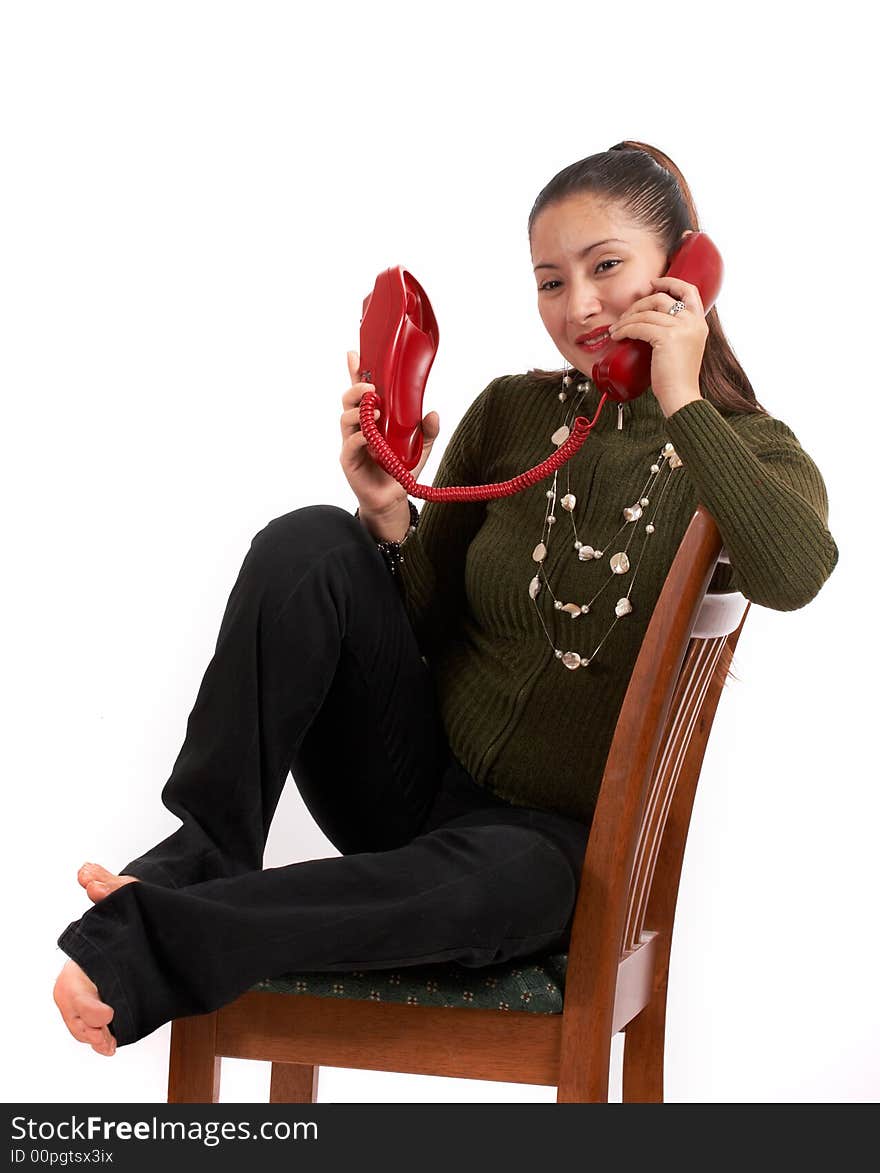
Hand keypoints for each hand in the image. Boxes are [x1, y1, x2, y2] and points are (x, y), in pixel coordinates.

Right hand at [339, 350, 440, 514]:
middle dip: (357, 388)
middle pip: (349, 400)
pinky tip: (369, 436)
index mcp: (375, 418)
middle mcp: (360, 427)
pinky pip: (350, 443)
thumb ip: (428, 431)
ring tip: (376, 411)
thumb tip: (434, 414)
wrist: (392, 499)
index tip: (355, 354)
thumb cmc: (399, 469)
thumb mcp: (421, 447)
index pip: (363, 392)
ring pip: (346, 418)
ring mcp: (352, 442)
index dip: (357, 372)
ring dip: (359, 411)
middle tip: (371, 388)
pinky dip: (359, 437)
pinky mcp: (349, 459)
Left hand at [608, 275, 707, 413]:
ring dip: (626, 319)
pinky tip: (617, 336)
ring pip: (647, 312)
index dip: (670, 282)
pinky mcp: (668, 337)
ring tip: (616, 329)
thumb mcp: (683, 348)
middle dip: (638, 304)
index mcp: (699, 323)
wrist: (681, 396)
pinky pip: (639, 326)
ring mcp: (682, 328)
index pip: (689, 290)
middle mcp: (693, 322)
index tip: (653, 283)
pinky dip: (625, 329)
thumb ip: (675, 331)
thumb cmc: (677, 378)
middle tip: (624, 316)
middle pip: (661, 298)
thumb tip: (651, 321)